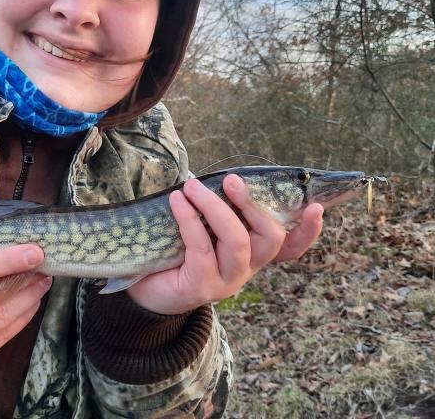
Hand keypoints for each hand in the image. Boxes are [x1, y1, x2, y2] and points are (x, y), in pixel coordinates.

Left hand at [125, 175, 322, 314]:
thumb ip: (219, 207)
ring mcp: (227, 281)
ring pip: (237, 241)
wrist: (145, 286)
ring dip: (215, 207)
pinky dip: (189, 218)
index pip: (291, 247)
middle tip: (231, 179)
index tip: (316, 206)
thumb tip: (221, 174)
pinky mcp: (202, 287)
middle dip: (252, 204)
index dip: (308, 231)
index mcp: (252, 253)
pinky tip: (177, 201)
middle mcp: (246, 268)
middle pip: (269, 238)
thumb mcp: (203, 225)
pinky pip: (201, 247)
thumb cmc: (176, 247)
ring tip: (192, 186)